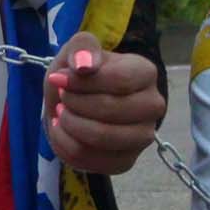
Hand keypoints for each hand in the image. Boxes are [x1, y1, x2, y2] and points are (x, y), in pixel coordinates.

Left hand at [43, 32, 163, 173]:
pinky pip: (89, 158)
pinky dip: (65, 144)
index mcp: (145, 73)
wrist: (76, 103)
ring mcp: (142, 137)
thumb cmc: (80, 75)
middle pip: (110, 110)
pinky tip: (62, 130)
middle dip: (74, 103)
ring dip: (69, 124)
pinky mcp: (125, 161)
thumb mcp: (77, 51)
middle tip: (61, 97)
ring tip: (61, 113)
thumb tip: (84, 65)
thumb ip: (82, 47)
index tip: (57, 78)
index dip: (82, 82)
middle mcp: (153, 106)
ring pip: (101, 137)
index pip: (119, 80)